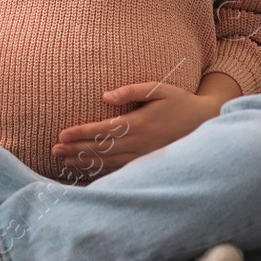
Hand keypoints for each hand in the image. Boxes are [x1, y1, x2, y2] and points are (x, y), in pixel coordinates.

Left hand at [51, 82, 219, 178]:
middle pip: (101, 149)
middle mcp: (140, 143)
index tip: (61, 134)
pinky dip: (101, 172)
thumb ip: (131, 91)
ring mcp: (144, 157)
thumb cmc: (180, 102)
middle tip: (54, 150)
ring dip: (84, 162)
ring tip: (63, 160)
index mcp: (140, 123)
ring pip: (108, 163)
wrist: (206, 123)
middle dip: (76, 149)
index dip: (81, 133)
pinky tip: (86, 171)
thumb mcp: (159, 89)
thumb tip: (105, 95)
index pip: (103, 131)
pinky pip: (120, 171)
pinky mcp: (147, 164)